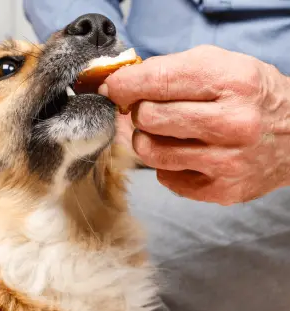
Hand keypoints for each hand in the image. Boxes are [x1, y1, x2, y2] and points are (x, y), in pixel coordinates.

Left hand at [99, 45, 289, 204]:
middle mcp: (232, 124)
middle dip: (141, 112)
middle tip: (151, 111)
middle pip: (148, 118)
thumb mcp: (219, 67)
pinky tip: (185, 154)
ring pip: (151, 152)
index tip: (112, 87)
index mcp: (231, 82)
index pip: (159, 81)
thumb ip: (169, 72)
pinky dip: (167, 164)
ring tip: (166, 133)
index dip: (124, 84)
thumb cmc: (251, 96)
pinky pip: (166, 178)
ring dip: (148, 140)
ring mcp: (227, 162)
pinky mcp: (221, 190)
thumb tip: (122, 87)